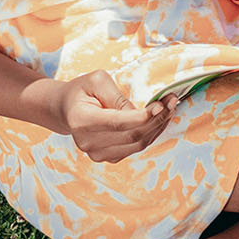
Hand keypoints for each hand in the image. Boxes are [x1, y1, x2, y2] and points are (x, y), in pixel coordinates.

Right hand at [43, 71, 175, 162]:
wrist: (66, 109)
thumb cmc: (82, 90)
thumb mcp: (97, 81)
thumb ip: (117, 97)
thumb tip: (140, 114)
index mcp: (81, 120)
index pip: (118, 123)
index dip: (143, 117)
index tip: (161, 105)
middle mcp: (87, 142)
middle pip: (132, 136)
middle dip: (157, 119)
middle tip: (172, 101)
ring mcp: (96, 153)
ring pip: (138, 144)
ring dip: (158, 127)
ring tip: (169, 107)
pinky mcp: (107, 158)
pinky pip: (135, 148)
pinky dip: (150, 134)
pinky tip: (158, 119)